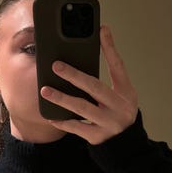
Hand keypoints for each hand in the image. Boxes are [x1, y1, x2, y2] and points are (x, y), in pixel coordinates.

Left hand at [40, 25, 138, 144]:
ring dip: (62, 99)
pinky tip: (51, 116)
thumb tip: (100, 38)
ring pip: (82, 108)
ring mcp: (109, 123)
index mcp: (126, 92)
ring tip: (45, 90)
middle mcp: (120, 107)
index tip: (100, 30)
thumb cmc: (118, 110)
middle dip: (74, 75)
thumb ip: (111, 71)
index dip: (110, 48)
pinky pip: (77, 128)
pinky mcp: (98, 137)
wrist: (126, 142)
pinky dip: (63, 122)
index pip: (118, 66)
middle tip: (56, 65)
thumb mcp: (122, 91)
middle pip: (95, 88)